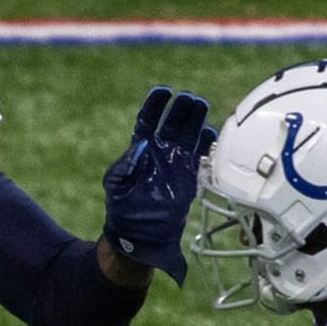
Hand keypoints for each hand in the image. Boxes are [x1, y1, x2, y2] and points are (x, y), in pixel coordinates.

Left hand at [102, 88, 216, 285]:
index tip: (164, 92)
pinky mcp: (188, 175)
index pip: (148, 120)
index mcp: (140, 148)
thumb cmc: (123, 207)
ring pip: (187, 135)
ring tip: (201, 105)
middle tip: (189, 98)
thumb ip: (127, 163)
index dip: (156, 105)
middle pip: (172, 123)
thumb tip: (141, 145)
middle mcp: (159, 151)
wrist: (139, 233)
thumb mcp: (117, 183)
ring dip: (195, 120)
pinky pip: (198, 155)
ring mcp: (175, 162)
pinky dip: (204, 143)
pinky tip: (209, 132)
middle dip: (180, 109)